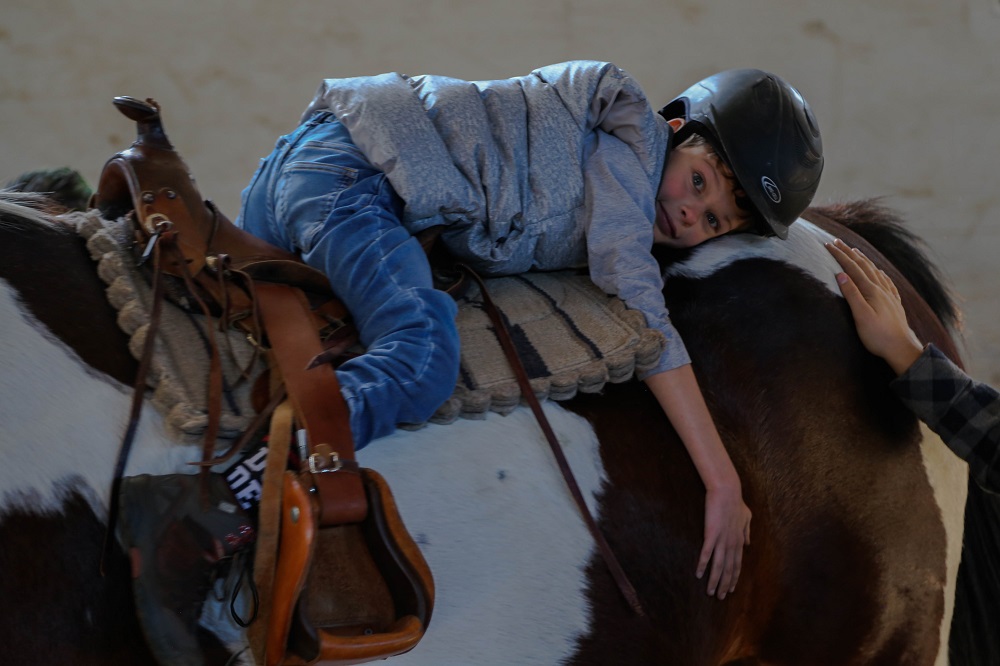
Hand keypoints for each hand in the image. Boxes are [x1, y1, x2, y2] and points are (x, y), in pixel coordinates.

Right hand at [698, 481, 750, 599]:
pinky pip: (707, 554)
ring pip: (719, 566)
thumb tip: (749, 543)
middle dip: (725, 585)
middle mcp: (732, 544)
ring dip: (715, 581)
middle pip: (729, 569)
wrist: (727, 490)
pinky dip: (702, 565)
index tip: (731, 589)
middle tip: (720, 597)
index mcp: (739, 540)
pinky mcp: (711, 534)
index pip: (737, 564)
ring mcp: (722, 540)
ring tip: (710, 592)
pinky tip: (698, 574)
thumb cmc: (736, 501)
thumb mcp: (746, 517)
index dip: (734, 578)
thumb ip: (747, 531)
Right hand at [826, 239, 923, 374]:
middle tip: (838, 242)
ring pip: (874, 271)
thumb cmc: (878, 335)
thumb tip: (841, 275)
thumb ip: (852, 294)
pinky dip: (879, 272)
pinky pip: (886, 281)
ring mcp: (889, 295)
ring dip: (863, 259)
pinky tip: (879, 272)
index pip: (852, 268)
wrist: (901, 348)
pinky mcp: (893, 303)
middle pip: (863, 266)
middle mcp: (881, 289)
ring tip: (855, 251)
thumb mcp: (861, 316)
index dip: (840, 255)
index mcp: (871, 291)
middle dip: (849, 253)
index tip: (829, 245)